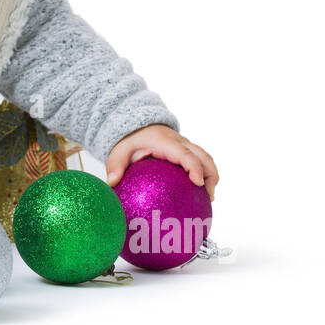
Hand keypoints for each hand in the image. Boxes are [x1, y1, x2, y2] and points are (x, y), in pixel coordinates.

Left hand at [104, 124, 219, 200]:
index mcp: (167, 142)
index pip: (186, 154)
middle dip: (210, 175)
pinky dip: (205, 176)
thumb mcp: (120, 150)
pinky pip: (201, 162)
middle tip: (209, 196)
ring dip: (211, 177)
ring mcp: (186, 147)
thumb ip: (116, 165)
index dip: (194, 168)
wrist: (138, 125)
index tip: (198, 183)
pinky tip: (199, 195)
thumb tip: (112, 183)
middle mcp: (181, 143)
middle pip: (204, 156)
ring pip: (206, 159)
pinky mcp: (187, 153)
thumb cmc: (131, 138)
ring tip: (208, 198)